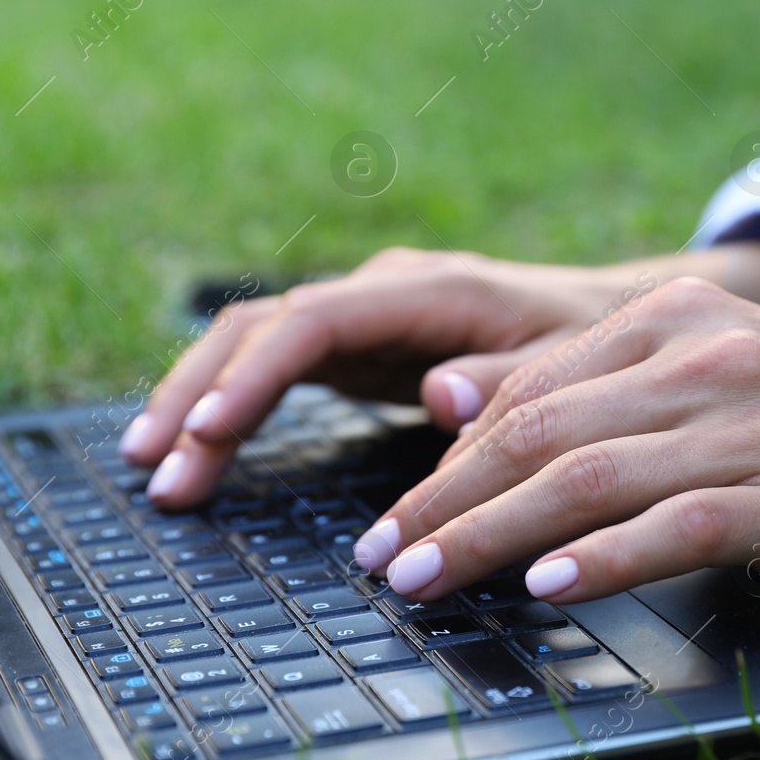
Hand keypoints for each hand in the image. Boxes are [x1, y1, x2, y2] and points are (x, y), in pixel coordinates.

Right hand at [123, 247, 674, 505]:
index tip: (210, 431)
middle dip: (201, 394)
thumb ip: (505, 380)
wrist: (609, 315)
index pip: (314, 322)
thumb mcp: (567, 363)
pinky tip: (195, 449)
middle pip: (261, 329)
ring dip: (199, 401)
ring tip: (150, 466)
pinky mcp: (360, 348)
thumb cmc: (590, 342)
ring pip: (254, 346)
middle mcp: (381, 295)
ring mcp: (364, 319)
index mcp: (428, 292)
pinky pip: (275, 369)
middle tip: (155, 467)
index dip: (255, 375)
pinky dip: (232, 407)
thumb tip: (440, 393)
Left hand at [357, 277, 759, 602]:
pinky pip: (677, 527)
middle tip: (382, 556)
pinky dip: (604, 558)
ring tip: (425, 580)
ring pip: (591, 479)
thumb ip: (579, 377)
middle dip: (446, 501)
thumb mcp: (697, 367)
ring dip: (492, 536)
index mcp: (672, 317)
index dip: (449, 458)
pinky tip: (547, 586)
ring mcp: (750, 427)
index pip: (530, 388)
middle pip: (541, 433)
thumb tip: (444, 394)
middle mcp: (704, 359)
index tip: (397, 515)